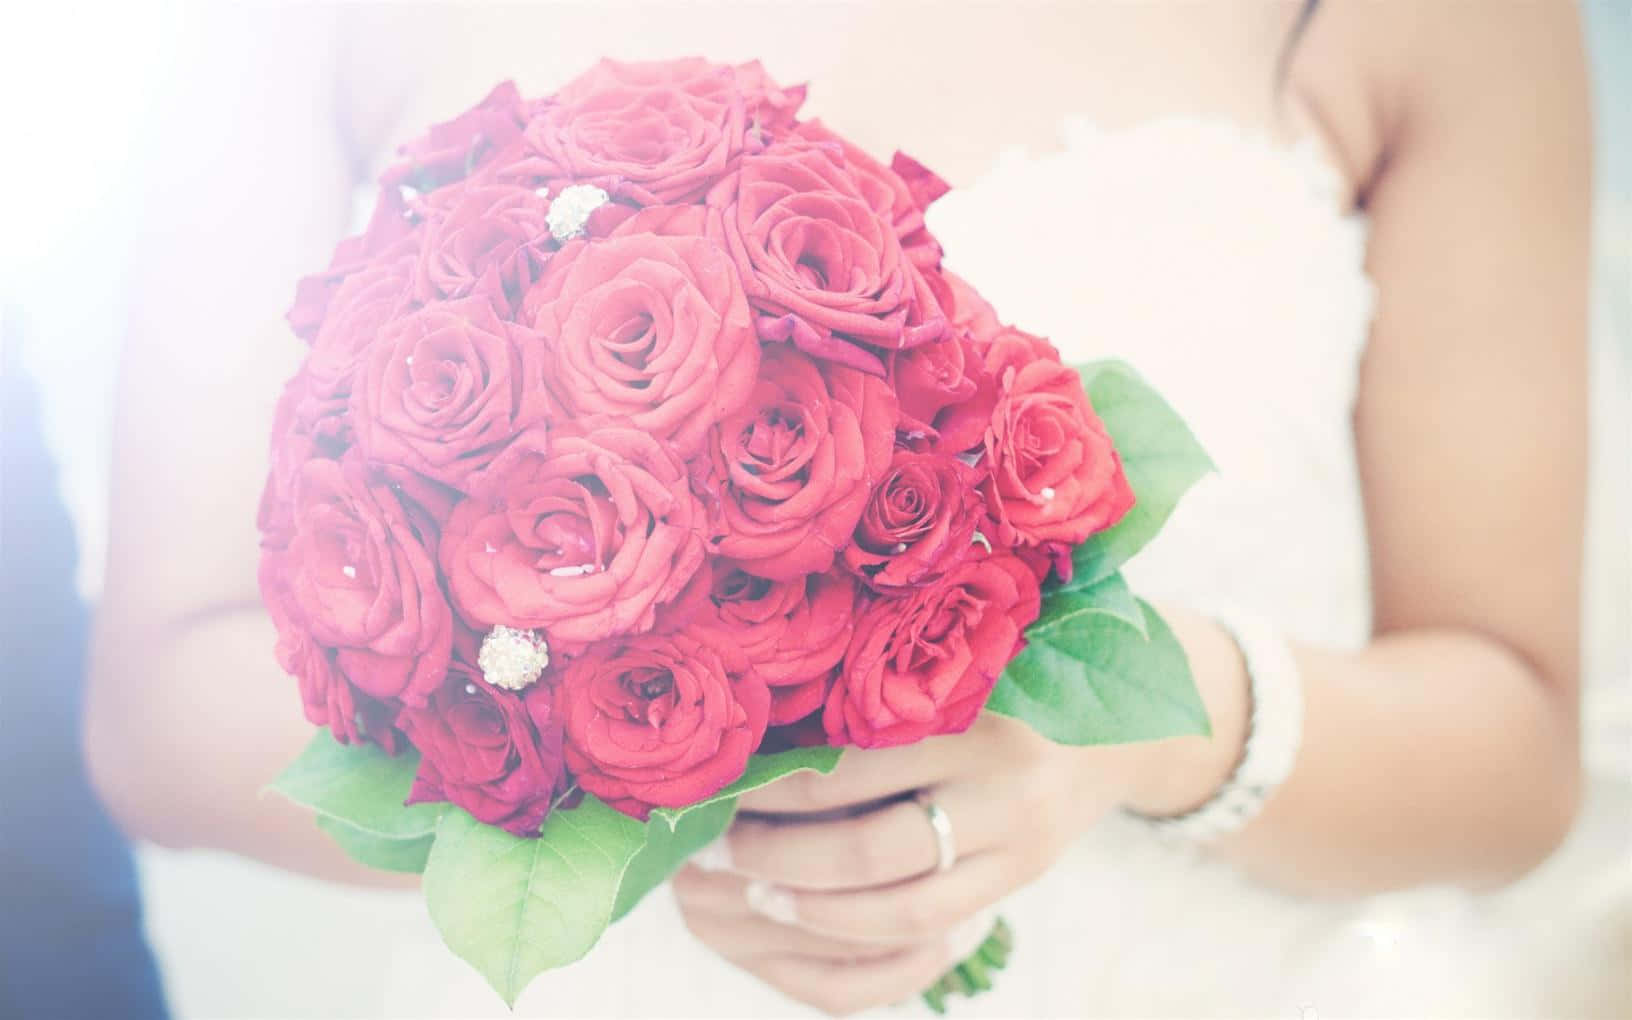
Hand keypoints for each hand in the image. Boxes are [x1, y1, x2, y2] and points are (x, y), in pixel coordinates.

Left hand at [670, 712, 1154, 1015]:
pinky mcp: (1016, 884)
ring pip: (896, 907)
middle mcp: (1004, 786)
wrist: (1112, 727)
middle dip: (777, 857)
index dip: (775, 787)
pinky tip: (806, 916)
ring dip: (810, 907)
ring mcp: (1017, 848)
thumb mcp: (949, 667)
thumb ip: (875, 691)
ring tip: (749, 893)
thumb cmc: (1004, 680)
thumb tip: (751, 727)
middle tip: (711, 850)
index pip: (855, 766)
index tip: (716, 787)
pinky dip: (855, 934)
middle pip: (869, 848)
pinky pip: (926, 935)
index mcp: (977, 713)